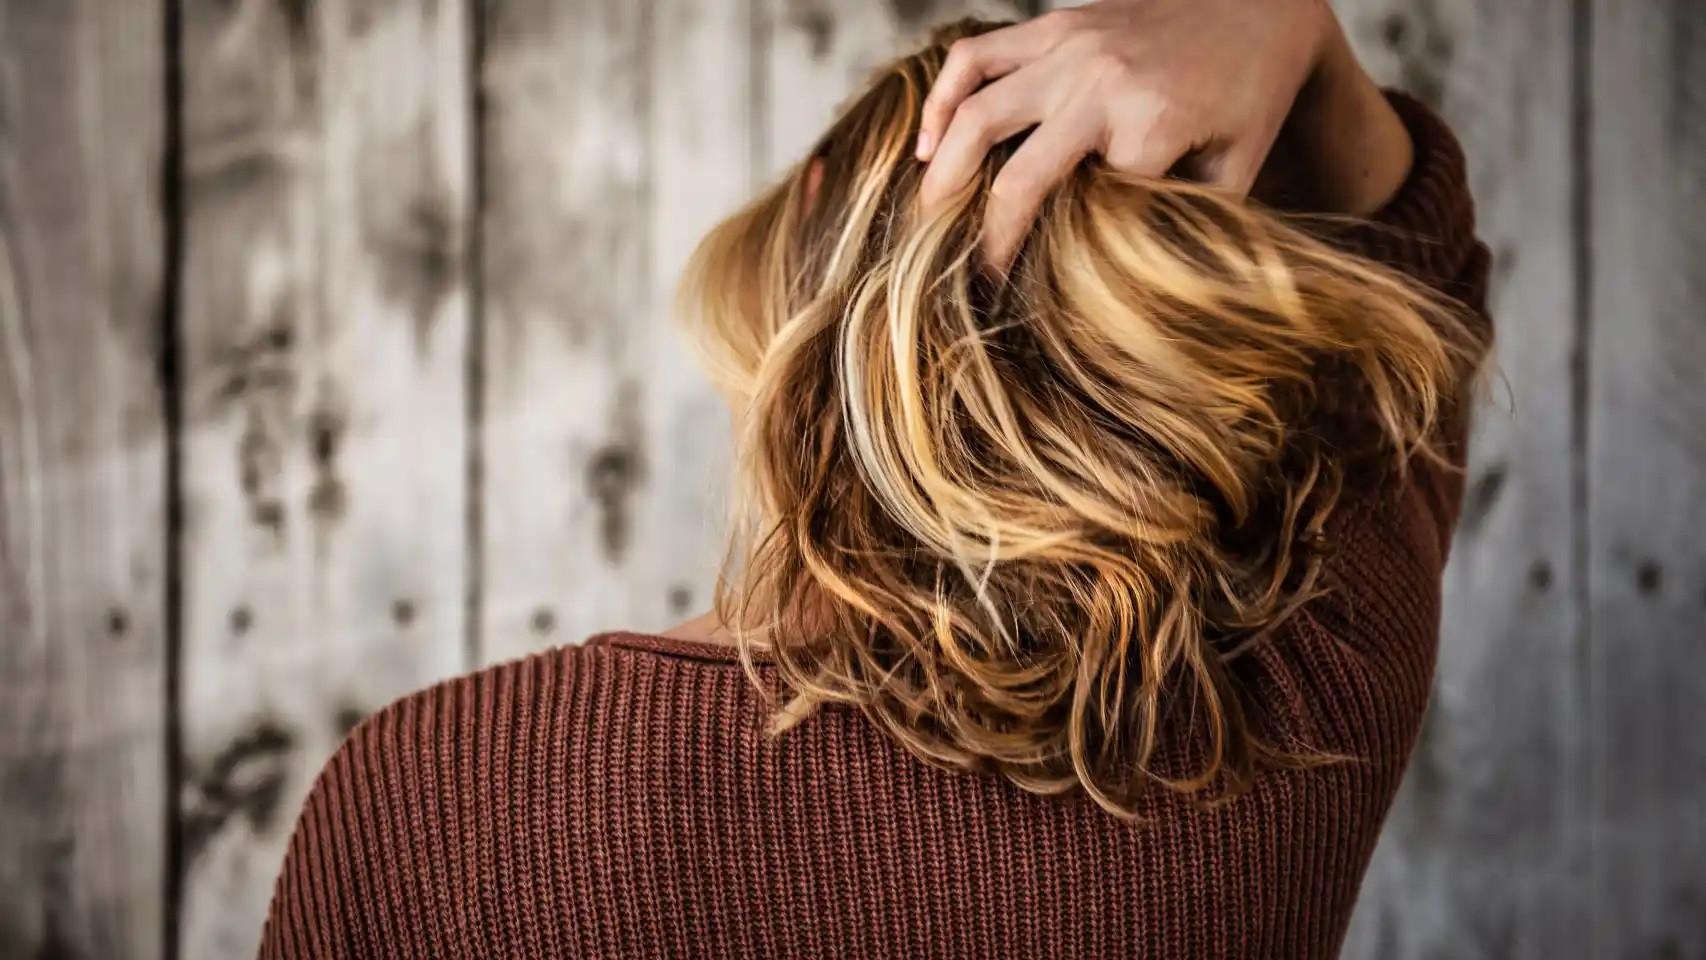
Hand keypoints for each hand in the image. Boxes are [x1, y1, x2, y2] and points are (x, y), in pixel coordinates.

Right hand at [916, 0, 1335, 264]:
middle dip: (983, 237)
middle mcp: (1102, 82)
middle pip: (1015, 175)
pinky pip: (974, 57)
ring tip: (926, 219)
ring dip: (941, 174)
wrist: (1262, 3)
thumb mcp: (1237, 172)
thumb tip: (1128, 287)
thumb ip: (1183, 224)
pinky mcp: (1052, 25)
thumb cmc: (1252, 96)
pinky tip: (926, 143)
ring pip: (975, 112)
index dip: (1054, 261)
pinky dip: (940, 100)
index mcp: (1154, 124)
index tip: (1030, 300)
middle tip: (960, 279)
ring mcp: (1069, 46)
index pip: (1085, 214)